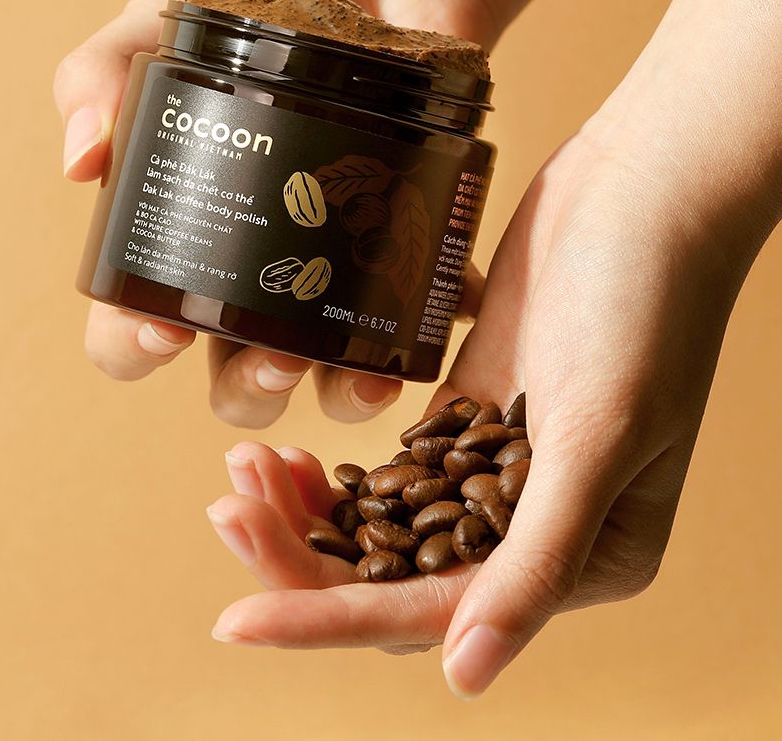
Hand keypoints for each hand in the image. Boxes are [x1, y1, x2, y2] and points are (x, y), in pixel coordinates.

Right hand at [54, 0, 497, 426]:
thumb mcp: (177, 11)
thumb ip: (111, 66)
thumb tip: (79, 158)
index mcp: (190, 235)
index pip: (136, 324)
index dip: (134, 345)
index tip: (159, 330)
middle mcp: (257, 273)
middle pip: (236, 378)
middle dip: (250, 387)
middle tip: (276, 355)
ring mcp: (334, 272)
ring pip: (326, 377)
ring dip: (342, 396)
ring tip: (366, 375)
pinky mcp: (408, 255)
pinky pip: (420, 318)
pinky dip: (433, 329)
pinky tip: (445, 310)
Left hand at [205, 103, 760, 693]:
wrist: (637, 198)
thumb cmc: (645, 308)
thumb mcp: (601, 437)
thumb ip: (537, 560)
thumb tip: (465, 675)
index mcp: (584, 554)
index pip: (436, 610)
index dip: (331, 616)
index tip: (237, 621)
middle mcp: (535, 521)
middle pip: (396, 572)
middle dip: (304, 553)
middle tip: (228, 509)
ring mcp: (496, 465)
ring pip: (385, 520)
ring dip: (310, 508)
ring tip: (244, 472)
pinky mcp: (467, 409)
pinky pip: (391, 463)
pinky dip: (339, 466)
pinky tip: (288, 450)